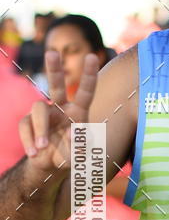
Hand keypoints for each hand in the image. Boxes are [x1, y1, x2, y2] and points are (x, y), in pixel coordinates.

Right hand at [18, 50, 98, 171]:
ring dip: (40, 128)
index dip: (89, 75)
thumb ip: (79, 145)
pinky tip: (34, 153)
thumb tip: (73, 132)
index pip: (86, 92)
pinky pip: (25, 126)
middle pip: (56, 86)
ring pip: (38, 109)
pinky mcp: (27, 122)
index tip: (93, 56)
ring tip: (43, 147)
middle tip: (52, 53)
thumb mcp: (79, 155)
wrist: (50, 166)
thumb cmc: (70, 156)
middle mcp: (60, 108)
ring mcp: (43, 114)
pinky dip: (29, 141)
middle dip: (54, 69)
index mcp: (78, 112)